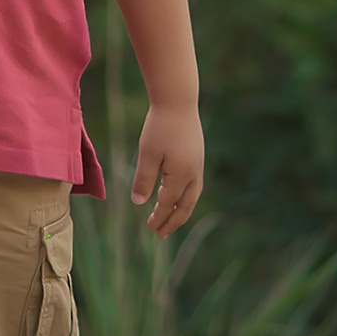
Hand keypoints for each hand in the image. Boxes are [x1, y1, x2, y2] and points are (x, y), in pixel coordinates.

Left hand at [131, 103, 203, 236]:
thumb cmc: (160, 126)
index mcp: (181, 175)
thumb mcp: (148, 153)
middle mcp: (194, 174)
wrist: (178, 100)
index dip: (159, 217)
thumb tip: (139, 202)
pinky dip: (185, 197)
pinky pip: (194, 185)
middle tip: (161, 235)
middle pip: (185, 206)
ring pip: (192, 197)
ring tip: (170, 220)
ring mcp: (198, 165)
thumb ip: (144, 179)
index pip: (168, 204)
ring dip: (180, 211)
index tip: (149, 228)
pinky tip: (176, 196)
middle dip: (173, 222)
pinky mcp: (197, 157)